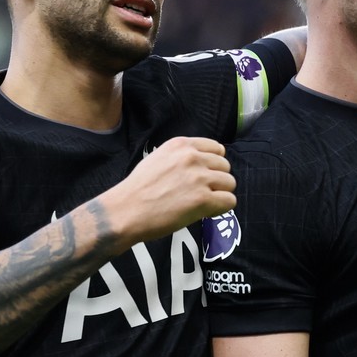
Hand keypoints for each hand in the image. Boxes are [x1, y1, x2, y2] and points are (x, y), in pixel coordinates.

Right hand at [109, 137, 236, 243]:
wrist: (126, 210)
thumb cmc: (138, 189)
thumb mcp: (158, 158)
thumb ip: (181, 157)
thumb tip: (203, 163)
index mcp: (181, 145)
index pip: (217, 148)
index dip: (213, 165)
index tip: (204, 176)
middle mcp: (192, 157)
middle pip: (225, 166)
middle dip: (216, 180)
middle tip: (201, 193)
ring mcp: (199, 178)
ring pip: (230, 183)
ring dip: (220, 194)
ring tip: (202, 203)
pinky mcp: (203, 200)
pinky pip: (229, 201)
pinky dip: (221, 208)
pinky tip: (206, 211)